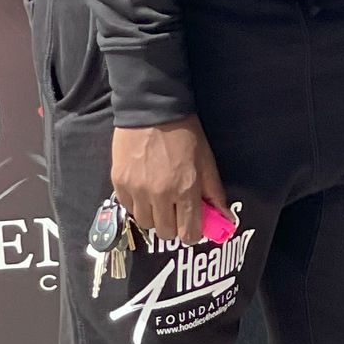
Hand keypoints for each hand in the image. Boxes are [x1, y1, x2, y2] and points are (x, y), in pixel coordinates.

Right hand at [110, 116, 228, 245]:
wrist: (152, 110)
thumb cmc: (185, 134)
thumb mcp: (207, 162)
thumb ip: (214, 192)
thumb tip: (224, 217)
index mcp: (185, 189)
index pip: (188, 232)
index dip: (191, 233)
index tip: (191, 226)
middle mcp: (159, 194)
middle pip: (164, 232)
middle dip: (172, 225)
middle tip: (175, 210)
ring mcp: (136, 189)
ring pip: (144, 222)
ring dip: (153, 215)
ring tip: (159, 198)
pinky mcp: (119, 182)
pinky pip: (127, 207)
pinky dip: (136, 204)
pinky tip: (143, 190)